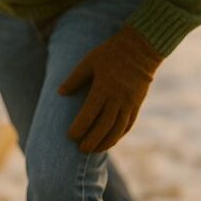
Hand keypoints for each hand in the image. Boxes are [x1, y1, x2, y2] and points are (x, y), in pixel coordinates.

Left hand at [58, 26, 161, 152]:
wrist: (140, 49)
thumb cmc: (110, 53)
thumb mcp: (88, 61)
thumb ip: (74, 78)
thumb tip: (60, 93)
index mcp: (103, 88)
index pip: (89, 114)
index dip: (79, 127)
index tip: (70, 136)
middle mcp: (118, 99)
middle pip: (104, 126)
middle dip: (92, 140)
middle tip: (80, 150)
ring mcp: (129, 103)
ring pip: (118, 129)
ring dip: (106, 142)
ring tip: (94, 150)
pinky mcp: (137, 104)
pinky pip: (128, 125)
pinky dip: (119, 135)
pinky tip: (111, 141)